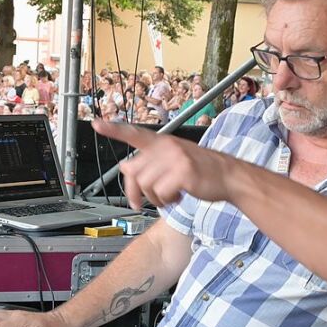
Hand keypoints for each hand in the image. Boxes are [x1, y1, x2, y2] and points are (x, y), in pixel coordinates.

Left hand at [92, 120, 236, 209]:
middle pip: (133, 172)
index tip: (96, 125)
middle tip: (144, 201)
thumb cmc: (202, 171)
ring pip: (145, 185)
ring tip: (169, 197)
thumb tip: (124, 166)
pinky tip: (179, 197)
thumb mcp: (173, 162)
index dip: (113, 130)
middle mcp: (167, 146)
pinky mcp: (183, 171)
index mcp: (163, 142)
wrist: (230, 177)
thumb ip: (149, 163)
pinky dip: (167, 201)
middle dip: (136, 191)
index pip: (134, 133)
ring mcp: (176, 157)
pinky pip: (160, 192)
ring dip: (155, 198)